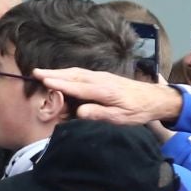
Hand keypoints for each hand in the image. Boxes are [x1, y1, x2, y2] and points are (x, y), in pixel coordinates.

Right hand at [29, 67, 181, 126]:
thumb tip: (79, 112)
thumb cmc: (138, 111)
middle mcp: (101, 80)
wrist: (155, 98)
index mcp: (104, 91)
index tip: (44, 81)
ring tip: (42, 72)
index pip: (77, 86)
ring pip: (76, 72)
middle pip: (73, 75)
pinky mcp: (104, 77)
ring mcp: (102, 77)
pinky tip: (62, 74)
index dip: (60, 84)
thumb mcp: (120, 118)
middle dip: (54, 73)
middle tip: (35, 72)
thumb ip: (99, 114)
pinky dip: (69, 73)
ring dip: (59, 72)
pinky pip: (82, 73)